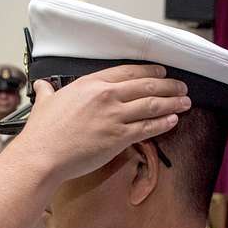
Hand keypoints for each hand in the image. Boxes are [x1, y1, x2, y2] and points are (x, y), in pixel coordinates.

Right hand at [16, 65, 189, 181]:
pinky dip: (163, 123)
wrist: (42, 156)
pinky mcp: (119, 138)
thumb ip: (47, 91)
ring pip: (152, 105)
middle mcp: (106, 96)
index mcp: (91, 84)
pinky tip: (173, 120)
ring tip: (185, 102)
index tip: (160, 73)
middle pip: (146, 86)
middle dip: (168, 86)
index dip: (149, 72)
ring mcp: (114, 116)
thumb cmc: (42, 133)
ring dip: (172, 103)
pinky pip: (148, 128)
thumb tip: (42, 85)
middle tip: (180, 87)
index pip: (128, 72)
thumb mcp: (44, 103)